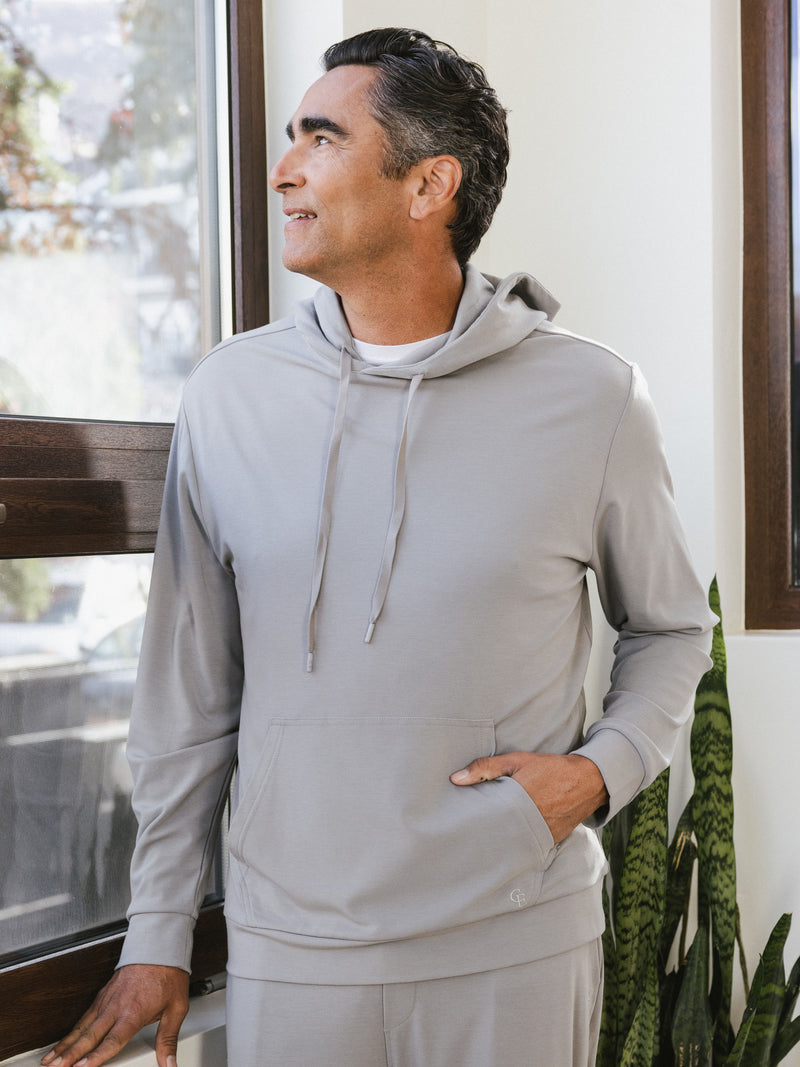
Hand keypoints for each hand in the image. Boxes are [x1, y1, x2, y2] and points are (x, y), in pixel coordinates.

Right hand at [41, 964, 188, 1066]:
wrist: (158, 946)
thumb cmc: (169, 975)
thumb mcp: (177, 1008)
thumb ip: (168, 1039)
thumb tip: (170, 1064)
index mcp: (134, 1012)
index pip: (112, 1039)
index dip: (96, 1056)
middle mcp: (116, 1007)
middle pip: (90, 1035)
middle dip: (71, 1054)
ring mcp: (107, 1000)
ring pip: (82, 1026)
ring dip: (65, 1044)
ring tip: (50, 1060)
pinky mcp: (103, 995)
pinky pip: (84, 1016)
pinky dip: (72, 1030)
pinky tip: (64, 1041)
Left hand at [450, 751, 608, 843]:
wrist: (588, 781)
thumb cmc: (550, 768)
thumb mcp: (516, 761)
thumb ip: (485, 768)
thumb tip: (455, 778)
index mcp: (516, 803)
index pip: (486, 821)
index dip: (473, 824)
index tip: (461, 826)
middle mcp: (528, 823)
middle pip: (497, 836)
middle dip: (485, 835)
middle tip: (469, 835)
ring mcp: (541, 835)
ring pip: (512, 842)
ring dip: (502, 839)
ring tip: (488, 837)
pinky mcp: (550, 841)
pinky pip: (529, 845)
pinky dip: (520, 841)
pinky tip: (510, 837)